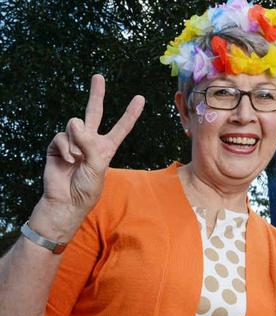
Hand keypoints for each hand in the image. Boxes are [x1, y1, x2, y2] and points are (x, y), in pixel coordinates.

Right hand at [42, 74, 143, 215]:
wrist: (65, 202)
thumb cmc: (87, 188)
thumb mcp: (97, 166)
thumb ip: (89, 143)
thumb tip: (74, 121)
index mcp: (106, 148)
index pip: (121, 127)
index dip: (130, 113)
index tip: (140, 98)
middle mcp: (90, 141)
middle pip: (94, 112)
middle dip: (96, 94)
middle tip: (98, 76)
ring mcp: (73, 142)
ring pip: (75, 125)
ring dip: (77, 142)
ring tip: (78, 160)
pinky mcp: (57, 146)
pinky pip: (62, 136)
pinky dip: (66, 148)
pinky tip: (68, 161)